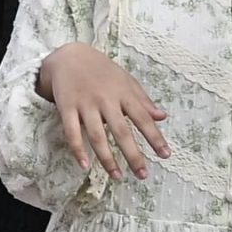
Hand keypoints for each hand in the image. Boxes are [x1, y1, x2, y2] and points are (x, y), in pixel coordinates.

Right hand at [36, 43, 169, 179]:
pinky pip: (72, 133)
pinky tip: (85, 166)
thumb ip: (143, 100)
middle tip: (143, 174)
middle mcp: (105, 100)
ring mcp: (85, 104)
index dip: (155, 137)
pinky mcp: (66, 108)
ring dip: (107, 159)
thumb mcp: (126, 80)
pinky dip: (78, 150)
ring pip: (97, 136)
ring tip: (118, 176)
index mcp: (123, 93)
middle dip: (133, 155)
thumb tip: (162, 117)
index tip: (165, 155)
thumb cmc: (101, 70)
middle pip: (121, 132)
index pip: (143, 119)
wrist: (69, 55)